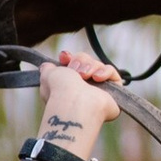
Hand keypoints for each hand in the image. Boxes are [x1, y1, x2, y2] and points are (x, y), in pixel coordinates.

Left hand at [31, 45, 118, 160]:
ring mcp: (99, 90)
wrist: (75, 103)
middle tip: (75, 70)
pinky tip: (97, 78)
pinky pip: (112, 72)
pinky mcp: (114, 92)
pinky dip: (105, 71)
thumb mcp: (48, 76)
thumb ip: (47, 69)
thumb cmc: (60, 91)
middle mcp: (83, 87)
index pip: (73, 64)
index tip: (64, 57)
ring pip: (98, 64)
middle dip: (80, 60)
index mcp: (68, 85)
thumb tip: (47, 65)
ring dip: (90, 66)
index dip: (69, 58)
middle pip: (86, 60)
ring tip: (85, 76)